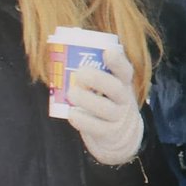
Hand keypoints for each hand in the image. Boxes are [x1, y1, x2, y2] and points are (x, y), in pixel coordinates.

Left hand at [67, 47, 143, 165]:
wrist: (122, 133)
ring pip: (107, 109)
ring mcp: (118, 117)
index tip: (108, 52)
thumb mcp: (108, 86)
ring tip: (70, 94)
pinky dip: (83, 120)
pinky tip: (72, 114)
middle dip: (98, 79)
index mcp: (123, 83)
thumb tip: (60, 53)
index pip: (125, 71)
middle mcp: (124, 99)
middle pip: (116, 89)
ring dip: (87, 100)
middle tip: (79, 74)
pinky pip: (98, 128)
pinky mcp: (109, 133)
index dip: (118, 62)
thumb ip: (94, 72)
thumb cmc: (106, 101)